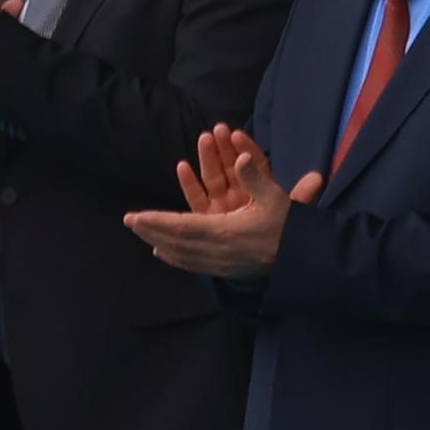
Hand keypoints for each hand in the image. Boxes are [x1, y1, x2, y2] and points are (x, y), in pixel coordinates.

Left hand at [123, 123, 307, 277]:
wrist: (300, 261)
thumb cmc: (288, 227)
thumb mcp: (275, 198)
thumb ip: (255, 177)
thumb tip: (241, 158)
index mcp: (225, 232)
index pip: (182, 226)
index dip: (157, 221)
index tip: (136, 216)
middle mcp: (217, 251)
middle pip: (175, 241)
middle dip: (151, 230)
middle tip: (129, 221)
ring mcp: (219, 264)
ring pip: (180, 254)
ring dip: (158, 242)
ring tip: (141, 233)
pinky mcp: (224, 271)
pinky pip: (191, 265)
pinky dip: (173, 258)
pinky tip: (161, 253)